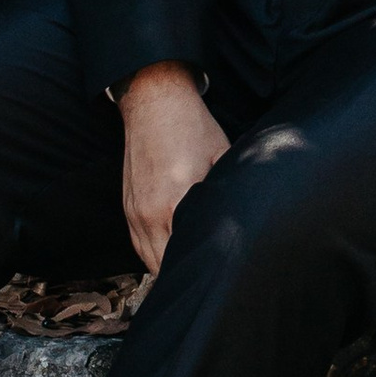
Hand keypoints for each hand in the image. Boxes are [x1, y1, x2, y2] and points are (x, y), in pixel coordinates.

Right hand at [117, 61, 227, 276]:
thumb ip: (229, 192)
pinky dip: (153, 253)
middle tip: (209, 274)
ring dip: (167, 266)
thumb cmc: (193, 128)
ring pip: (148, 259)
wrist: (156, 102)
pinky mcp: (128, 206)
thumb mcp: (223, 157)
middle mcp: (150, 212)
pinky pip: (138, 244)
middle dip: (185, 270)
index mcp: (176, 201)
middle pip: (165, 265)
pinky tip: (171, 254)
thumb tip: (247, 217)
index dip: (202, 265)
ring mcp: (135, 210)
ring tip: (190, 269)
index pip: (186, 252)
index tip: (219, 271)